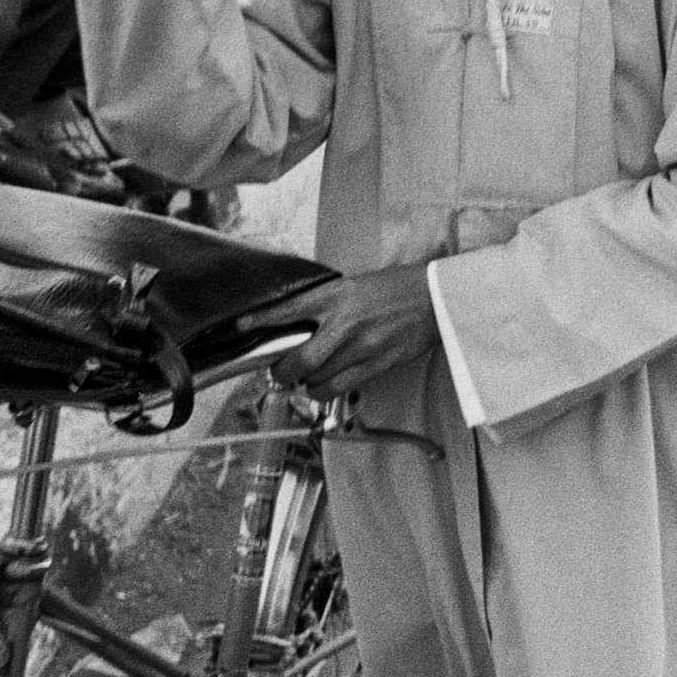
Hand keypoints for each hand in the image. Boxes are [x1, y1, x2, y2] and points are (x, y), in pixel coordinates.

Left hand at [245, 264, 439, 400]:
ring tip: (307, 377)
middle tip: (280, 371)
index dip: (259, 320)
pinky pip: (338, 387)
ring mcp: (360, 346)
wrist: (437, 298)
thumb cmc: (397, 289)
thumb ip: (327, 304)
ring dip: (304, 382)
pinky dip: (323, 391)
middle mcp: (344, 322)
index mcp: (336, 296)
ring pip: (315, 379)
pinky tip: (324, 385)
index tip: (240, 326)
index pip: (287, 310)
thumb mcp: (356, 286)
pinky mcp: (376, 364)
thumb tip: (298, 324)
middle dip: (281, 371)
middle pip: (297, 360)